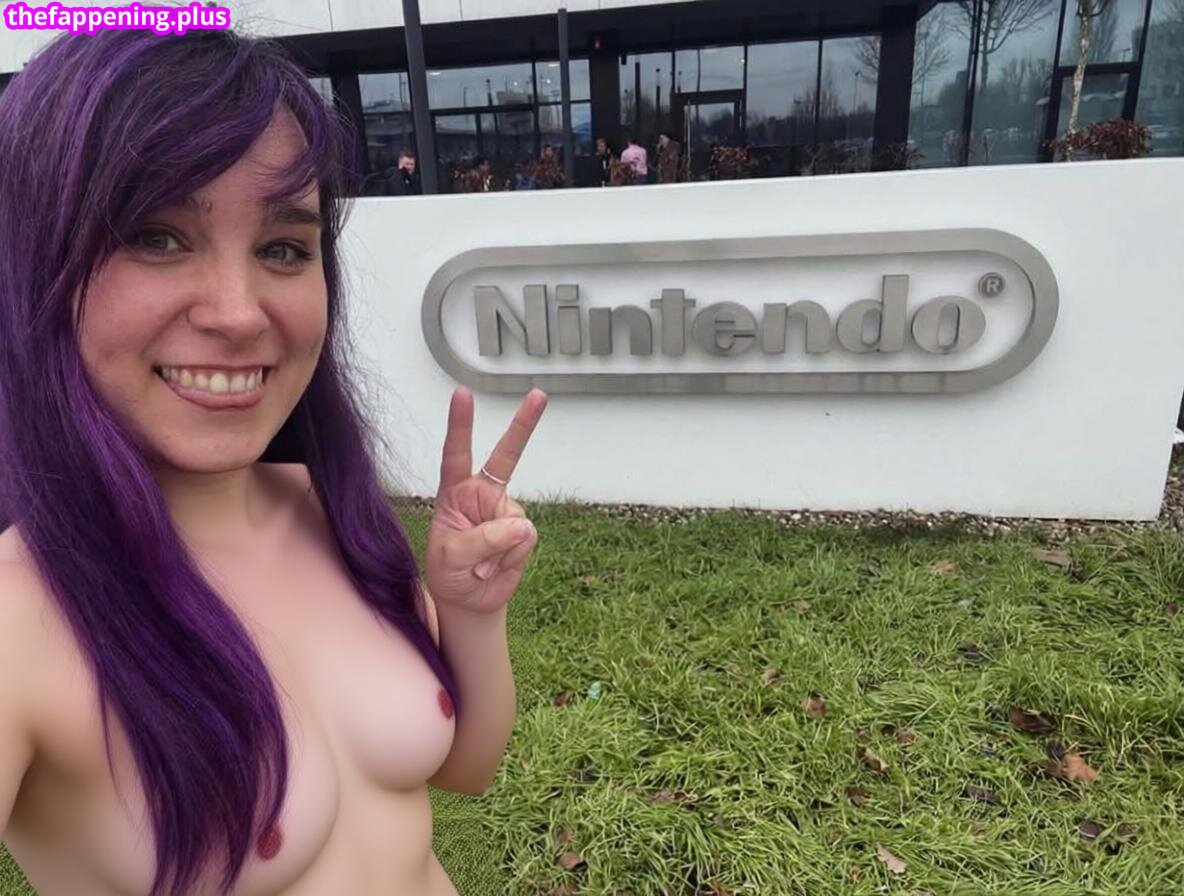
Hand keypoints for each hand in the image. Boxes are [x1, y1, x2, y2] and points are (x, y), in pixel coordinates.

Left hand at [424, 387, 547, 614]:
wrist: (469, 600)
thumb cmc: (449, 573)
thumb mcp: (450, 558)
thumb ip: (480, 540)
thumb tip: (522, 527)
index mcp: (454, 492)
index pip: (455, 454)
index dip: (460, 425)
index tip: (463, 394)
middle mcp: (483, 495)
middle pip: (507, 455)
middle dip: (524, 424)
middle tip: (539, 394)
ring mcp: (505, 512)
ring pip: (515, 521)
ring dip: (499, 549)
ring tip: (480, 564)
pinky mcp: (522, 532)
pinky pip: (525, 540)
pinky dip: (511, 558)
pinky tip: (497, 566)